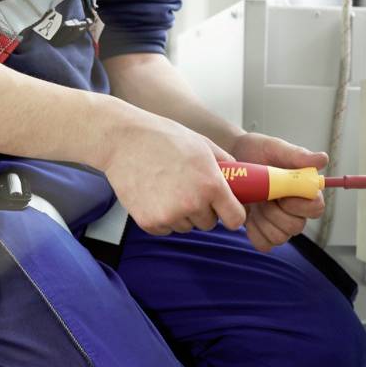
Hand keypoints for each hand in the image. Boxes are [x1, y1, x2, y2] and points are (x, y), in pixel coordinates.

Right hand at [99, 110, 246, 235]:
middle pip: (209, 223)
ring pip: (186, 226)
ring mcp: (169, 215)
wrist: (124, 140)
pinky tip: (154, 194)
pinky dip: (162, 217)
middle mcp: (192, 204)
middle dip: (204, 210)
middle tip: (189, 188)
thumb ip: (226, 164)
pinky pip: (165, 229)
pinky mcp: (148, 222)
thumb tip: (241, 179)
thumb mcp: (203, 144)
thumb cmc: (163, 138)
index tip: (226, 209)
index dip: (232, 214)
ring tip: (168, 187)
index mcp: (211, 185)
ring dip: (182, 213)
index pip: (235, 219)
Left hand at [229, 130, 327, 251]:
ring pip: (279, 237)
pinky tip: (248, 215)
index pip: (316, 208)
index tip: (284, 194)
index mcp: (303, 190)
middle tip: (262, 195)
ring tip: (254, 202)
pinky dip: (254, 232)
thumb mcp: (275, 148)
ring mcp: (277, 223)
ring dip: (264, 221)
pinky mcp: (260, 231)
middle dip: (276, 213)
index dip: (302, 205)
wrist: (230, 158)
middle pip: (296, 227)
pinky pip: (263, 244)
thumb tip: (323, 160)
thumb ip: (298, 155)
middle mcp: (294, 210)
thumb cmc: (256, 151)